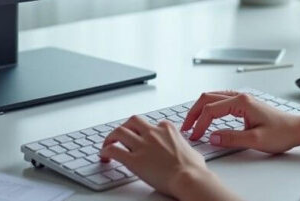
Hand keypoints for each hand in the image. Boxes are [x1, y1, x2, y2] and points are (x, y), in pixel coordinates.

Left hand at [99, 115, 214, 197]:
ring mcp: (143, 145)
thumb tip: (187, 153)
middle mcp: (153, 133)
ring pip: (120, 132)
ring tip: (108, 144)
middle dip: (126, 127)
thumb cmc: (194, 169)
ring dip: (111, 137)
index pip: (153, 124)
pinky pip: (114, 151)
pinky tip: (104, 157)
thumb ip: (184, 148)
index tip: (144, 138)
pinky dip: (106, 152)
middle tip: (121, 136)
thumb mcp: (192, 151)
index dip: (147, 132)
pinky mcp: (134, 160)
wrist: (190, 178)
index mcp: (168, 129)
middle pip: (133, 121)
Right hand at [182, 90, 299, 153]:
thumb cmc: (281, 132)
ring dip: (200, 109)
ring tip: (193, 123)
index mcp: (241, 102)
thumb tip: (212, 137)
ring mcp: (242, 99)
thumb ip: (231, 138)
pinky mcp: (244, 104)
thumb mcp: (255, 139)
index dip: (200, 124)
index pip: (211, 110)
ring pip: (213, 98)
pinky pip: (220, 101)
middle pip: (208, 98)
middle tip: (186, 127)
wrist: (297, 129)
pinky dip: (210, 108)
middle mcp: (240, 97)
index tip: (195, 136)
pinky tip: (207, 118)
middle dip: (194, 112)